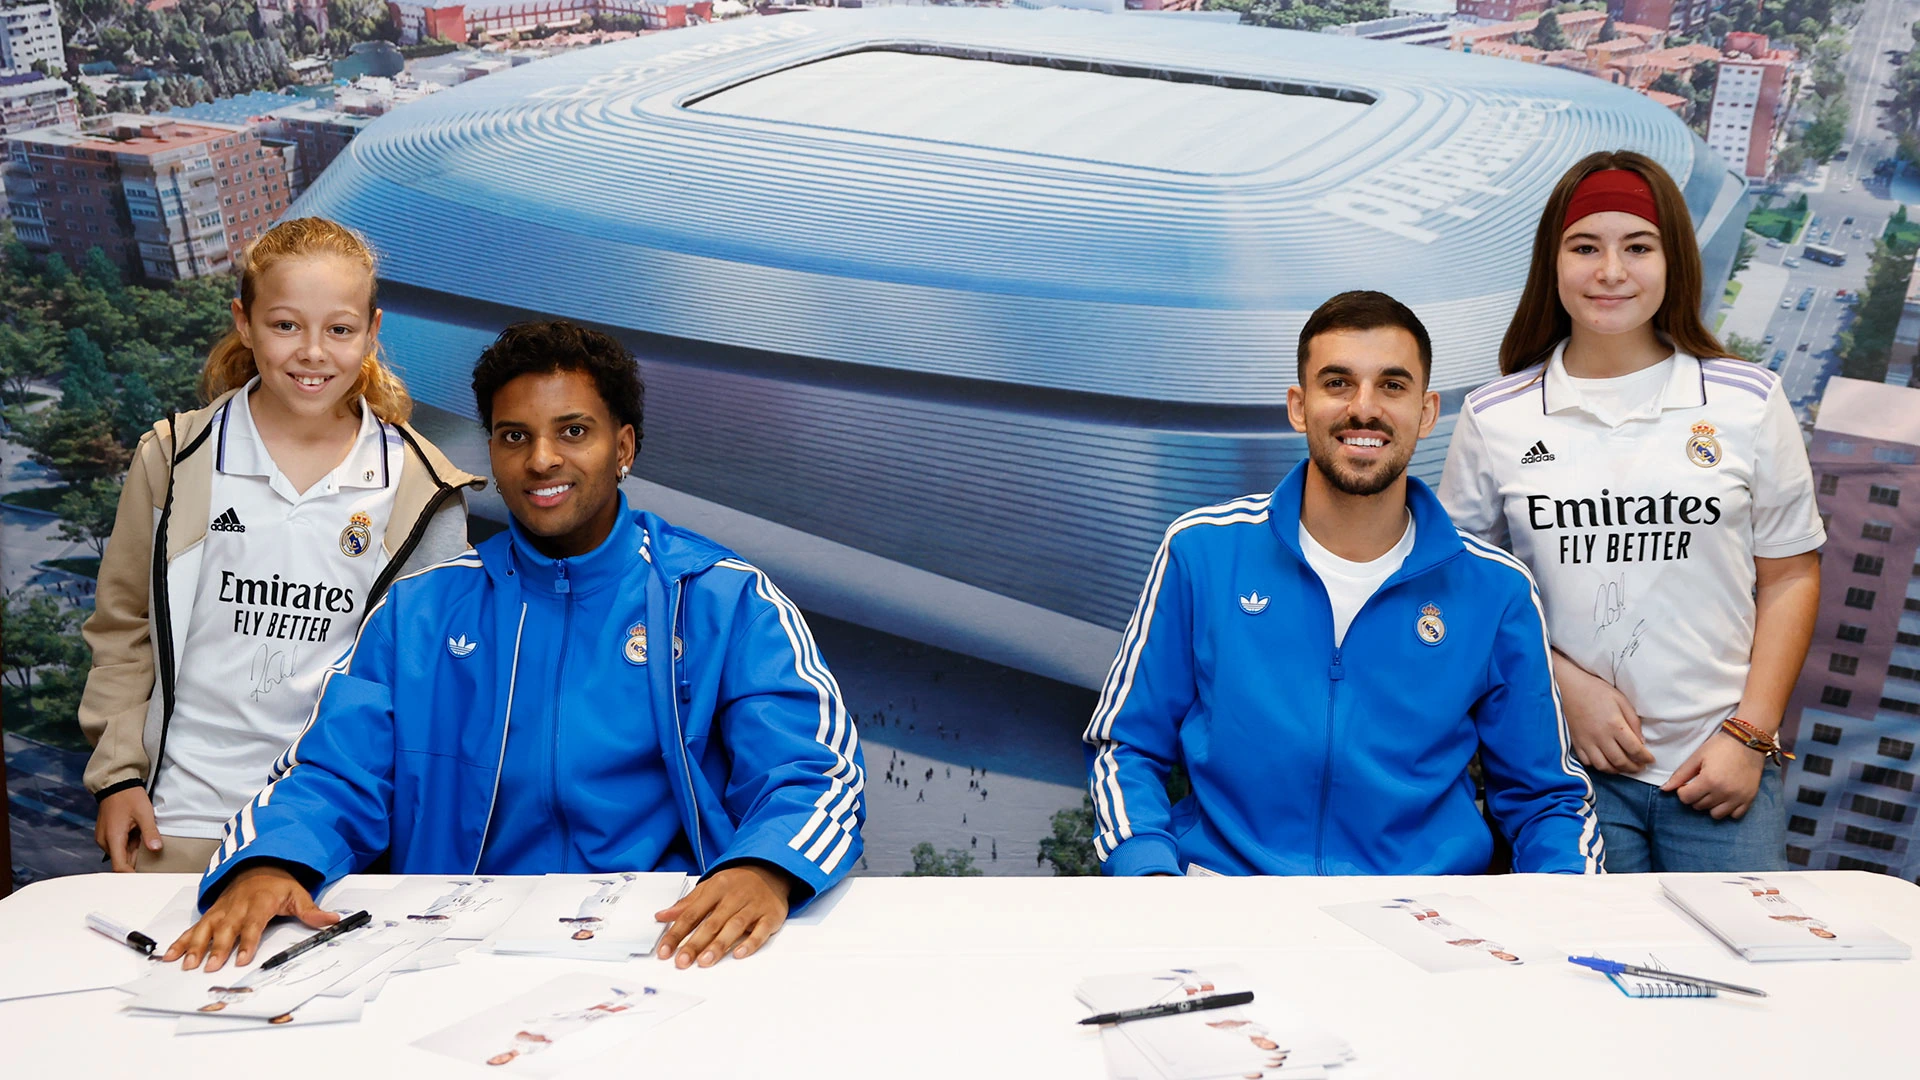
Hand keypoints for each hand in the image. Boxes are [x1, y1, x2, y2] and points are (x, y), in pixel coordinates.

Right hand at [95, 786, 160, 871]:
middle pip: (120, 861)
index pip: (119, 866)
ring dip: (133, 853)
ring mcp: (104, 837)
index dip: (130, 875)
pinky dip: (129, 846)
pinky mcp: (107, 833)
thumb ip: (150, 832)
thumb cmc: (129, 796)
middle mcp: (105, 840)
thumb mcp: (144, 813)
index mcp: (113, 838)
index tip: (142, 881)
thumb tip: (156, 849)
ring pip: (120, 853)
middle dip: (135, 864)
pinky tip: (139, 839)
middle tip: (152, 867)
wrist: (116, 783)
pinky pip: (118, 845)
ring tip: (147, 847)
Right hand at [159, 866, 337, 972]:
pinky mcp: (211, 914)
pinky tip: (171, 955)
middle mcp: (237, 906)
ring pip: (205, 928)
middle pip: (226, 929)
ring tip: (187, 965)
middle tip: (210, 968)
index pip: (253, 924)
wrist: (258, 865)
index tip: (243, 959)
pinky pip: (194, 927)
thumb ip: (312, 911)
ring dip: (195, 946)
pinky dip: (181, 941)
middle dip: (217, 949)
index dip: (247, 942)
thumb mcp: (299, 893)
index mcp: (259, 902)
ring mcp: (221, 910)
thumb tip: (332, 920)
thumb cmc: (278, 884)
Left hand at [653, 864, 791, 968]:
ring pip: (734, 927)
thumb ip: (686, 904)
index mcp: (716, 888)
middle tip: (682, 961)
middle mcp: (734, 897)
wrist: (771, 869)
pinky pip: (761, 931)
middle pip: (711, 923)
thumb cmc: (736, 883)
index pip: (692, 914)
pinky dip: (751, 943)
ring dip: (719, 945)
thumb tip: (661, 916)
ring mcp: (753, 906)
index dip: (676, 933)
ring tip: (705, 961)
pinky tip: (739, 954)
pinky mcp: (770, 916)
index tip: (664, 951)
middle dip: (695, 943)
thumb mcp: (710, 887)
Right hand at [1552, 653, 1654, 773]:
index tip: (1650, 760)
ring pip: (1604, 766)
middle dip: (1634, 768)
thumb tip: (1641, 741)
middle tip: (1640, 767)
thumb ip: (1633, 721)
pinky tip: (1605, 761)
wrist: (1568, 688)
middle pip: (1620, 761)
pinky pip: (1588, 762)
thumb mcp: (1621, 700)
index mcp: (1615, 725)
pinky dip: (1598, 766)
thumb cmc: (1596, 691)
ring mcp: (1587, 742)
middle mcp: (1601, 737)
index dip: (1645, 758)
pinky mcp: (1576, 743)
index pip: (1635, 749)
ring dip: (1617, 770)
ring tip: (1624, 767)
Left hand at [1662, 734, 1765, 819]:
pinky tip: (1725, 797)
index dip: (1682, 791)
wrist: (1748, 741)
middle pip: (1699, 806)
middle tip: (1700, 784)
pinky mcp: (1749, 799)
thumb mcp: (1697, 757)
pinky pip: (1735, 815)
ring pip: (1716, 814)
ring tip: (1712, 792)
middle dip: (1695, 797)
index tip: (1687, 783)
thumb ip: (1680, 775)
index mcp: (1709, 781)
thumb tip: (1664, 790)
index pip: (1686, 798)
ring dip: (1710, 805)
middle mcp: (1724, 792)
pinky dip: (1728, 810)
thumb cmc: (1720, 747)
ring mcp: (1738, 798)